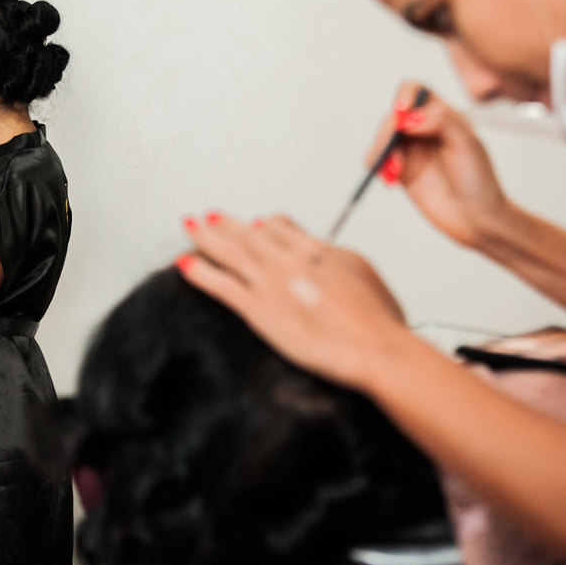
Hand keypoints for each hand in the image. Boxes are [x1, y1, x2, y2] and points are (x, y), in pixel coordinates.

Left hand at [179, 213, 407, 391]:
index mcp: (318, 251)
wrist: (376, 348)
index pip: (282, 228)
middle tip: (211, 216)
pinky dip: (200, 272)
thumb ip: (342, 262)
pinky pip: (221, 285)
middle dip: (228, 224)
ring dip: (206, 236)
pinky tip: (184, 265)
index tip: (254, 225)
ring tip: (190, 226)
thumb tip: (334, 258)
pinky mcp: (259, 309)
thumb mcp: (367, 277)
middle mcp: (292, 260)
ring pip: (231, 251)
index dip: (263, 226)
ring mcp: (273, 282)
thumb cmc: (381, 323)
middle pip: (251, 233)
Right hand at [373, 83, 511, 248]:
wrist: (477, 218)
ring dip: (381, 152)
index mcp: (442, 116)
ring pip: (381, 139)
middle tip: (392, 150)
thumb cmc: (479, 179)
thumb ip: (441, 121)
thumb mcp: (468, 143)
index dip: (404, 96)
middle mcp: (423, 130)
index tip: (401, 112)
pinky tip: (391, 180)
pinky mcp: (400, 172)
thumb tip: (409, 118)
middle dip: (387, 131)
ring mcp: (410, 151)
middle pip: (392, 116)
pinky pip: (376, 161)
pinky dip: (378, 167)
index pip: (415, 91)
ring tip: (395, 171)